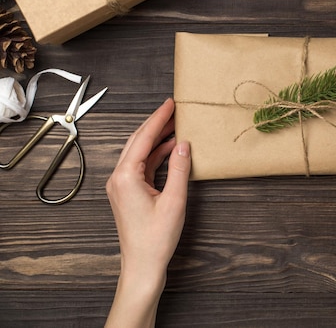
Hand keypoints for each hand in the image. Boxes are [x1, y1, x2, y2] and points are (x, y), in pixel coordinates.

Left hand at [105, 98, 190, 327]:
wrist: (142, 266)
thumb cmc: (156, 239)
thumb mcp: (174, 201)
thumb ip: (179, 168)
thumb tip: (183, 144)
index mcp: (126, 176)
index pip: (143, 138)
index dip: (158, 119)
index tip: (171, 103)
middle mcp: (118, 178)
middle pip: (137, 141)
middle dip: (155, 124)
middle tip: (173, 109)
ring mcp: (121, 186)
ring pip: (138, 152)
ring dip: (156, 138)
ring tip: (175, 124)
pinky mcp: (127, 193)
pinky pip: (141, 166)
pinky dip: (155, 155)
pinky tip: (169, 149)